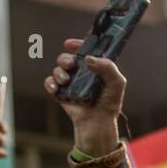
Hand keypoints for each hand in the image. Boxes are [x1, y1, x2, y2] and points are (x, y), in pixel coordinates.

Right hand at [44, 38, 124, 156]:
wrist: (98, 123)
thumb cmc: (109, 103)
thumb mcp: (116, 83)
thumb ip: (108, 67)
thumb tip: (87, 59)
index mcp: (94, 66)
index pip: (84, 50)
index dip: (77, 44)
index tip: (70, 44)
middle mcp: (81, 72)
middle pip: (67, 58)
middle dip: (65, 58)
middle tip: (70, 65)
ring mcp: (70, 83)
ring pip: (57, 69)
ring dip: (59, 72)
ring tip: (65, 80)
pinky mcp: (61, 93)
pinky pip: (50, 83)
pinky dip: (50, 84)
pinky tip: (56, 89)